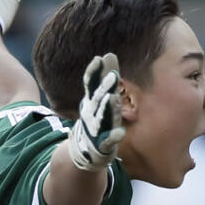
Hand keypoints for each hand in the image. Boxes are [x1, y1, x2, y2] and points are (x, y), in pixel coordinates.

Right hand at [67, 53, 125, 171]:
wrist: (84, 149)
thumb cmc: (95, 118)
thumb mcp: (96, 98)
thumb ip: (102, 79)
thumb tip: (109, 55)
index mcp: (91, 102)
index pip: (91, 85)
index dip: (94, 72)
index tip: (99, 59)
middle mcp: (91, 113)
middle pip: (98, 98)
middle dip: (104, 87)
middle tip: (113, 75)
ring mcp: (96, 128)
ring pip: (102, 117)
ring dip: (106, 108)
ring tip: (112, 98)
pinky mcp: (103, 143)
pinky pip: (108, 140)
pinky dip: (113, 136)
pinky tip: (121, 133)